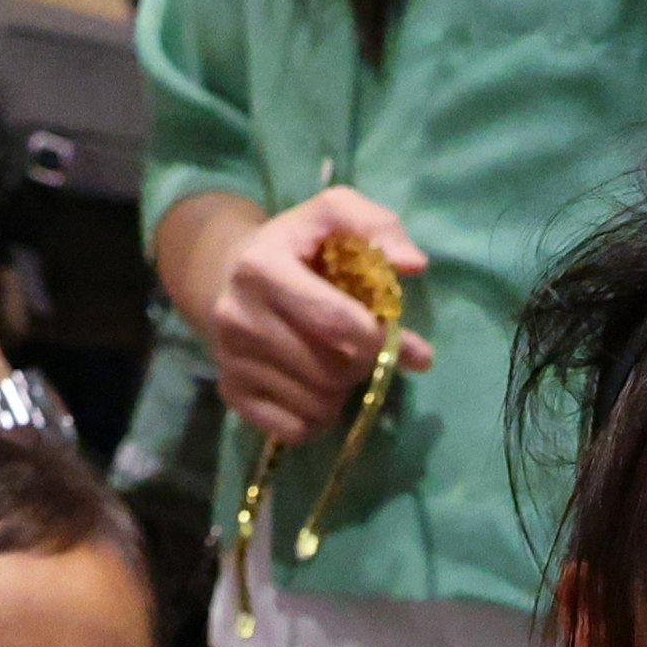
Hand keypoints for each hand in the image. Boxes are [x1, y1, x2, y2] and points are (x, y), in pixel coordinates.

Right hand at [195, 188, 433, 444]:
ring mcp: (231, 360)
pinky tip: (314, 387)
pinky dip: (318, 418)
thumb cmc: (298, 248)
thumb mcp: (334, 215)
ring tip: (335, 361)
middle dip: (363, 364)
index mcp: (262, 268)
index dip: (385, 342)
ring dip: (342, 391)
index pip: (336, 321)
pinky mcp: (232, 395)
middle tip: (362, 348)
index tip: (419, 353)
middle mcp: (237, 317)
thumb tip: (413, 264)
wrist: (226, 273)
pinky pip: (296, 430)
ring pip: (318, 404)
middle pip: (332, 370)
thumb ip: (377, 226)